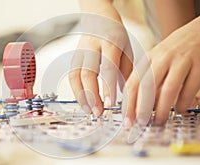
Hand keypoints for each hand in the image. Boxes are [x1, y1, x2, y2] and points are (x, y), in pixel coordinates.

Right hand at [69, 1, 131, 115]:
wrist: (97, 17)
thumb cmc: (115, 33)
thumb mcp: (127, 48)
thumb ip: (126, 70)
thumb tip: (125, 94)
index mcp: (110, 42)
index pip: (108, 67)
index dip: (108, 87)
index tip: (110, 103)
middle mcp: (92, 46)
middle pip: (88, 73)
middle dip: (92, 95)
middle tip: (98, 112)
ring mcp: (80, 51)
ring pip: (75, 76)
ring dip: (81, 96)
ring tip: (89, 111)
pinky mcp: (73, 57)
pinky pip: (71, 76)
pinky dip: (76, 91)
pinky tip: (83, 102)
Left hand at [123, 7, 199, 124]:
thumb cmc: (180, 47)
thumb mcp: (159, 57)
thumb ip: (150, 76)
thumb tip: (140, 102)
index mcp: (150, 57)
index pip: (133, 83)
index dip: (128, 103)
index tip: (127, 118)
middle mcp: (162, 58)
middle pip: (146, 87)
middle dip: (140, 109)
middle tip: (139, 124)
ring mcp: (181, 61)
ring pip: (166, 90)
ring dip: (161, 110)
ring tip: (159, 121)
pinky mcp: (199, 67)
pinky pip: (188, 90)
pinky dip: (182, 104)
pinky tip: (179, 110)